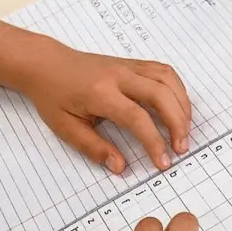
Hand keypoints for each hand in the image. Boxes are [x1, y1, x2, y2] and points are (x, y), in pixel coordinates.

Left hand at [19, 44, 192, 172]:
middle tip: (181, 147)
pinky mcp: (134, 63)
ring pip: (167, 80)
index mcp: (101, 93)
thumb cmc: (53, 96)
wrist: (47, 64)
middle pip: (160, 95)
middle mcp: (119, 76)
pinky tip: (178, 107)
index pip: (137, 117)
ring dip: (182, 105)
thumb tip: (120, 167)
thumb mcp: (66, 128)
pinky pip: (164, 72)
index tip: (163, 162)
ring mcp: (129, 66)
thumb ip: (94, 148)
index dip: (154, 141)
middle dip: (177, 123)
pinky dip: (177, 90)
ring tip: (185, 130)